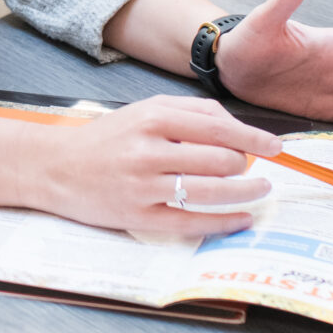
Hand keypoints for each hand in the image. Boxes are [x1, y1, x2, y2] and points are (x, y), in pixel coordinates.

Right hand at [28, 95, 280, 237]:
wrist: (55, 167)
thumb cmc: (108, 137)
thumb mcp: (146, 109)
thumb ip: (193, 112)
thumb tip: (240, 127)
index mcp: (154, 118)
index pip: (219, 127)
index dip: (253, 138)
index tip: (276, 146)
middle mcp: (149, 151)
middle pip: (219, 160)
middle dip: (245, 166)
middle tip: (252, 169)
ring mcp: (143, 187)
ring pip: (210, 191)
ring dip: (244, 193)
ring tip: (260, 191)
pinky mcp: (137, 217)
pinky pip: (190, 223)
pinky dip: (222, 222)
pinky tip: (241, 219)